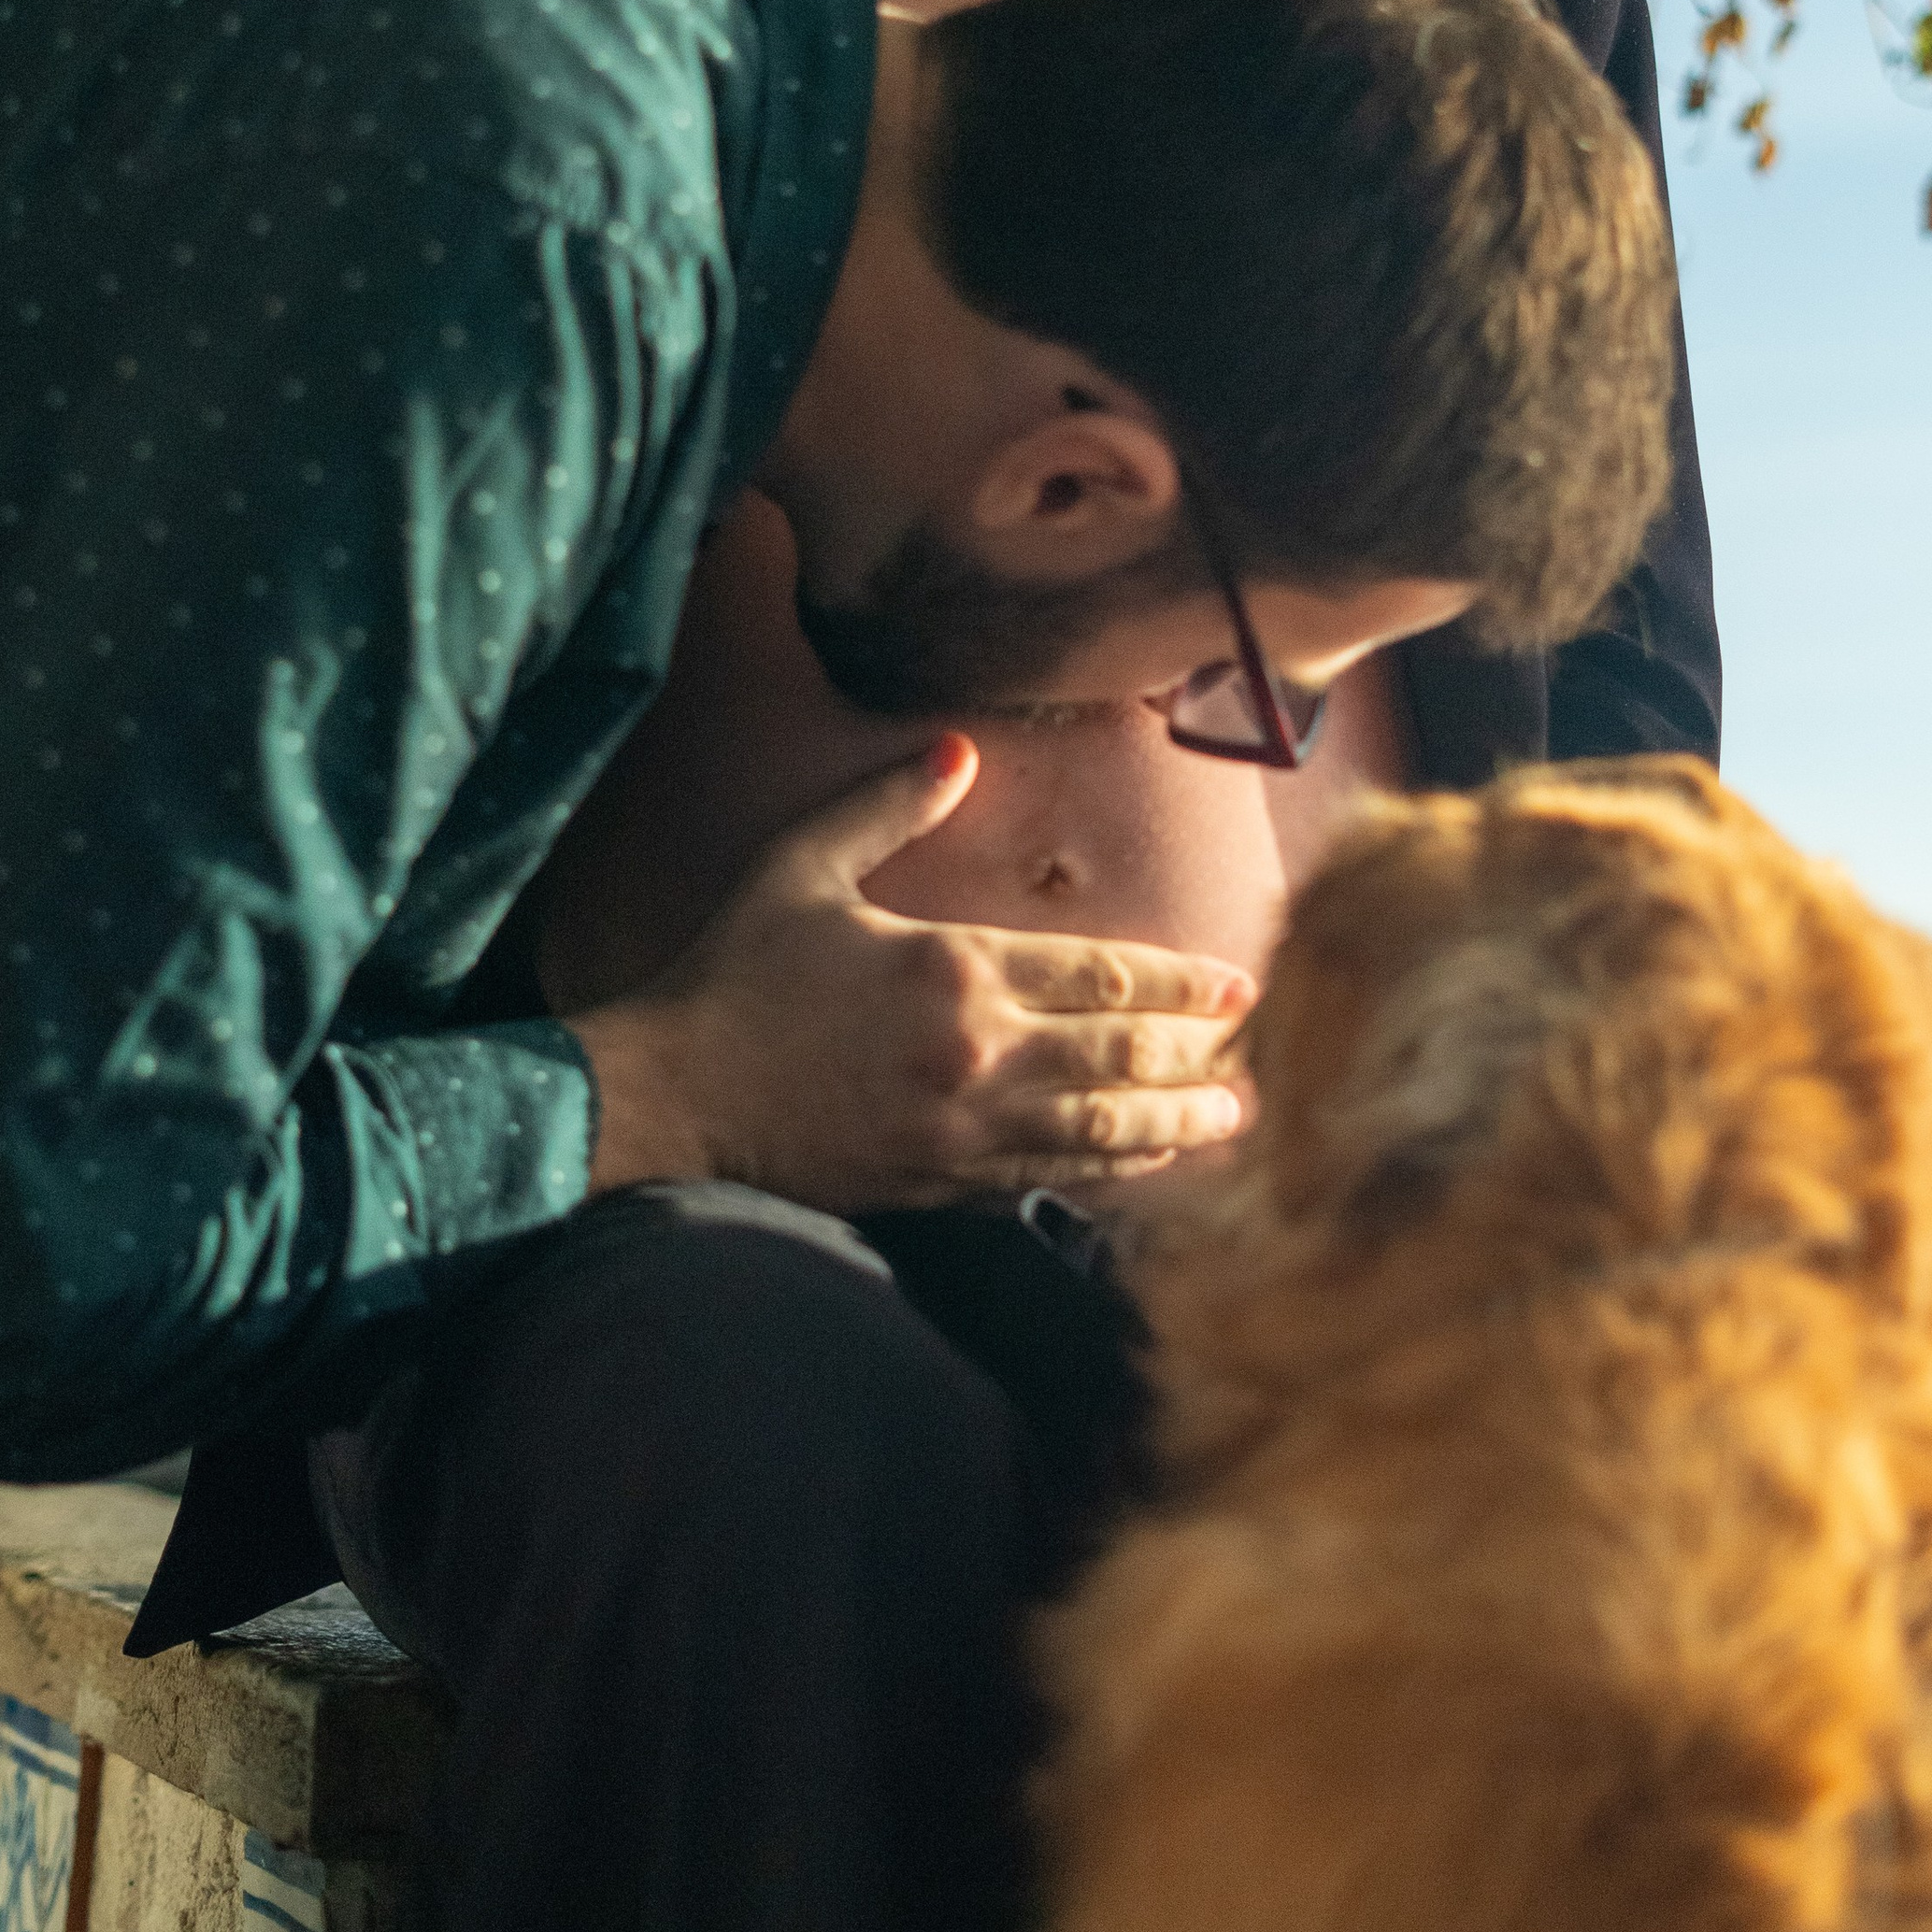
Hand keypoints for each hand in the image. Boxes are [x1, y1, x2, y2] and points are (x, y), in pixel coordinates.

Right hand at [565, 735, 1255, 1213]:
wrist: (673, 1093)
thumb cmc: (733, 972)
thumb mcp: (801, 865)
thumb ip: (887, 805)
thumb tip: (959, 751)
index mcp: (951, 966)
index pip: (1101, 976)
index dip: (1181, 981)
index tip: (1240, 983)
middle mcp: (974, 1051)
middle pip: (1119, 1054)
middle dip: (1198, 1051)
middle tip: (1259, 1050)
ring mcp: (960, 1126)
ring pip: (1098, 1126)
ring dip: (1175, 1121)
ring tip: (1235, 1120)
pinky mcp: (938, 1181)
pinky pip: (1048, 1176)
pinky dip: (1109, 1169)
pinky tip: (1147, 1164)